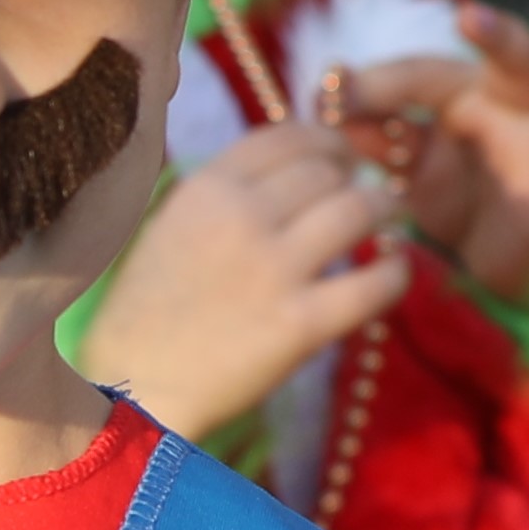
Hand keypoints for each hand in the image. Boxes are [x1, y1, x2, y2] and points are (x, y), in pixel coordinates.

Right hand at [75, 122, 412, 441]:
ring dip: (384, 209)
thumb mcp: (163, 229)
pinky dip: (396, 272)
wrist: (132, 393)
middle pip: (326, 170)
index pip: (285, 136)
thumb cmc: (142, 315)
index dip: (325, 139)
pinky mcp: (301, 324)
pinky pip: (374, 284)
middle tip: (367, 193)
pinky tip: (395, 271)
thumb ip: (217, 196)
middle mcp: (240, 218)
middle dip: (355, 176)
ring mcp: (273, 270)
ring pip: (358, 211)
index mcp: (203, 190)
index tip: (339, 157)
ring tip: (390, 219)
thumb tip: (287, 171)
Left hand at [332, 4, 528, 299]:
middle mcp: (516, 110)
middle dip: (497, 34)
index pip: (426, 74)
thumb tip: (325, 96)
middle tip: (469, 15)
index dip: (378, 84)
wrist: (477, 261)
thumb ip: (369, 130)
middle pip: (519, 58)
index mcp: (468, 92)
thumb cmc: (443, 189)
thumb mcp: (401, 160)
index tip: (327, 97)